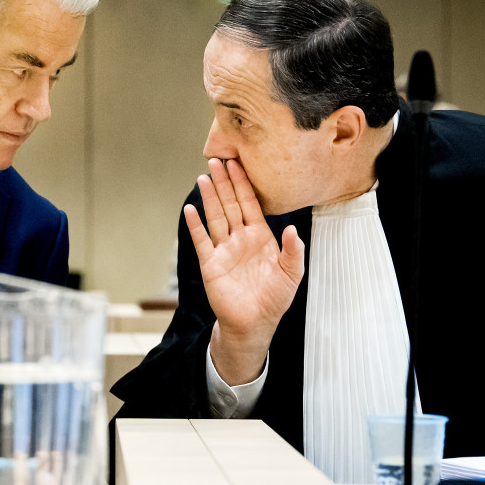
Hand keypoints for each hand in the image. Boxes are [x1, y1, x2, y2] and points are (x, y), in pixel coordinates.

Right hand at [185, 158, 304, 384]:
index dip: (244, 184)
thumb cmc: (275, 299)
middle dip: (224, 183)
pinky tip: (191, 209)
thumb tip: (291, 229)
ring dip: (209, 198)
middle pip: (230, 204)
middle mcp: (240, 239)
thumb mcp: (292, 274)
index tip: (238, 163)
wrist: (255, 324)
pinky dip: (196, 225)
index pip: (251, 204)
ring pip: (216, 217)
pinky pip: (202, 241)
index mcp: (261, 237)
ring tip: (203, 177)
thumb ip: (293, 251)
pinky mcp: (211, 264)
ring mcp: (224, 250)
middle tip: (216, 160)